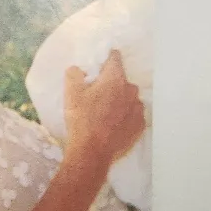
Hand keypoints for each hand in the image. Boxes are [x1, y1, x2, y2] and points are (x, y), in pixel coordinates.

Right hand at [64, 50, 145, 165]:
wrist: (92, 151)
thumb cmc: (81, 120)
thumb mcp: (71, 93)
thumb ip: (74, 74)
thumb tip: (79, 69)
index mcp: (115, 79)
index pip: (114, 58)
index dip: (105, 60)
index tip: (98, 68)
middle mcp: (131, 90)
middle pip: (121, 80)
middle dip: (111, 84)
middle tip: (96, 96)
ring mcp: (138, 108)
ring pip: (129, 97)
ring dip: (119, 100)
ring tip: (106, 113)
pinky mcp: (140, 125)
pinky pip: (133, 114)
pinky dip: (125, 116)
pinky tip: (113, 125)